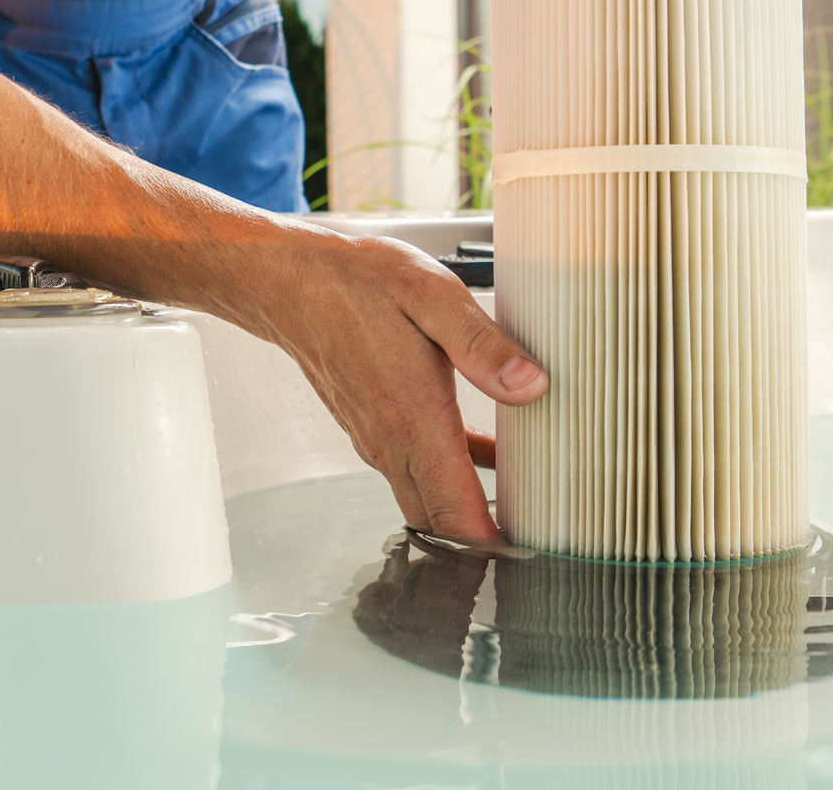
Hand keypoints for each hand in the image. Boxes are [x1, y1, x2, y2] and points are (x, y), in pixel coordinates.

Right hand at [265, 235, 548, 541]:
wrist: (294, 283)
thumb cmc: (359, 285)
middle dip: (485, 541)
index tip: (534, 549)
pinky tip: (482, 453)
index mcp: (415, 419)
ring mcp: (378, 440)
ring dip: (466, 511)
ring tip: (519, 500)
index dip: (495, 543)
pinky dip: (447, 480)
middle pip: (441, 523)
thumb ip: (483, 346)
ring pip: (425, 502)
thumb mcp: (433, 295)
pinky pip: (413, 474)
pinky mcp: (372, 430)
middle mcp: (392, 442)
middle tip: (538, 533)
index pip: (456, 514)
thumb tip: (531, 386)